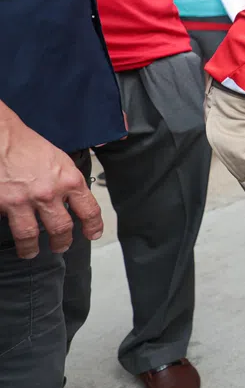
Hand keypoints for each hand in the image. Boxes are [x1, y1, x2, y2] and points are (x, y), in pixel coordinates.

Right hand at [0, 118, 102, 257]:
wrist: (1, 135)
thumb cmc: (28, 143)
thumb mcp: (60, 159)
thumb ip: (68, 181)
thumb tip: (73, 198)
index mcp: (69, 181)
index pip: (89, 211)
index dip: (93, 226)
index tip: (92, 234)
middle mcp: (48, 194)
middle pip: (61, 228)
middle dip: (62, 242)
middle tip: (60, 246)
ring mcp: (22, 201)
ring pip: (29, 235)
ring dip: (31, 247)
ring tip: (30, 251)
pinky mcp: (1, 204)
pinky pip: (6, 225)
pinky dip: (8, 231)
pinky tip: (8, 233)